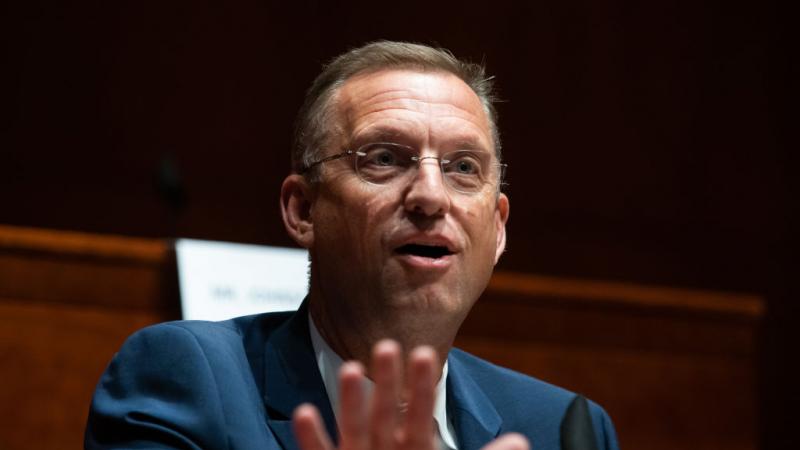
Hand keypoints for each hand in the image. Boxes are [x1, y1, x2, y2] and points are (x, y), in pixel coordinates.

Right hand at [292, 340, 529, 449]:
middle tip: (388, 345)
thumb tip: (520, 442)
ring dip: (350, 400)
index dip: (423, 387)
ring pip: (354, 427)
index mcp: (414, 449)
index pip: (421, 413)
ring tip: (350, 368)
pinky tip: (306, 413)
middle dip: (387, 381)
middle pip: (386, 411)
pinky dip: (312, 436)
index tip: (426, 354)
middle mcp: (384, 449)